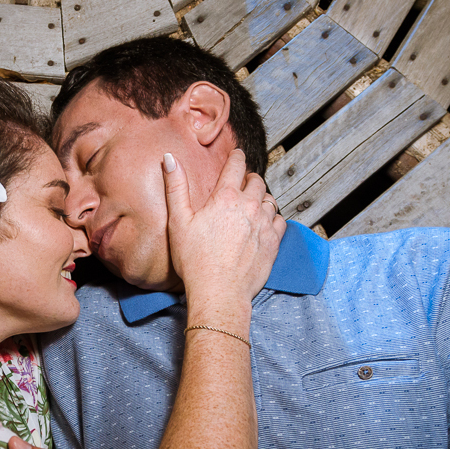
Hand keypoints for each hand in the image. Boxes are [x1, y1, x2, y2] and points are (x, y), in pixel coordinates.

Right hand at [163, 150, 285, 310]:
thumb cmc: (195, 261)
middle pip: (257, 181)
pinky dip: (273, 217)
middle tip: (243, 182)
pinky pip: (280, 220)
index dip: (236, 157)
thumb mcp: (178, 222)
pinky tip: (264, 223)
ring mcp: (264, 224)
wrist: (219, 293)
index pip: (237, 165)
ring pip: (270, 199)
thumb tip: (169, 159)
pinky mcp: (274, 242)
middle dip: (249, 178)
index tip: (237, 155)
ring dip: (262, 198)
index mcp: (226, 197)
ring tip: (253, 203)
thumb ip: (175, 187)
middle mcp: (249, 206)